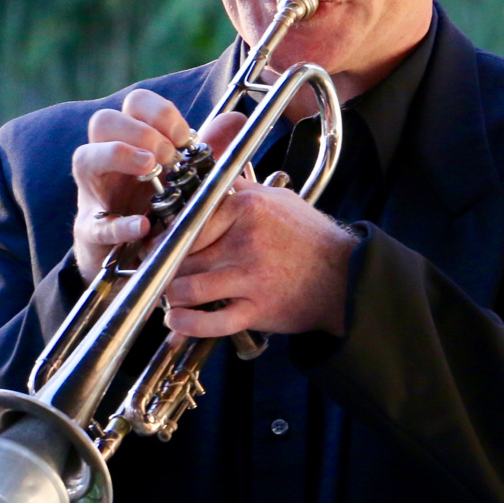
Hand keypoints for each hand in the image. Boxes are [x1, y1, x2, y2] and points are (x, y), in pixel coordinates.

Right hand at [71, 89, 242, 282]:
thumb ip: (209, 147)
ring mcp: (93, 193)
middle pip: (104, 121)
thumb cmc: (159, 204)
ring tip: (149, 168)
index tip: (184, 136)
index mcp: (131, 140)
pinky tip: (143, 226)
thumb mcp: (187, 175)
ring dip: (118, 155)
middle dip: (141, 132)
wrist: (135, 258)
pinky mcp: (91, 231)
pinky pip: (95, 223)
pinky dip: (120, 225)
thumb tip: (234, 119)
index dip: (159, 112)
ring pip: (84, 158)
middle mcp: (105, 159)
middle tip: (169, 156)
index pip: (135, 104)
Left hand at [163, 183, 356, 339]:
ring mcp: (249, 277)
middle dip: (164, 267)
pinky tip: (177, 320)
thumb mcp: (278, 199)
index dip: (167, 238)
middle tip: (159, 272)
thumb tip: (210, 178)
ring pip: (188, 287)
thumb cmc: (310, 237)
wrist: (344, 275)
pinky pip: (211, 322)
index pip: (188, 223)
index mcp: (245, 209)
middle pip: (182, 256)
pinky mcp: (256, 309)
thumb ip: (240, 190)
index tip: (158, 246)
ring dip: (171, 295)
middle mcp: (244, 241)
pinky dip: (187, 324)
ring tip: (170, 295)